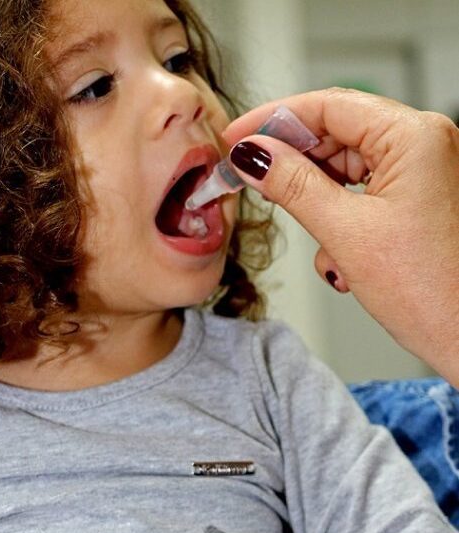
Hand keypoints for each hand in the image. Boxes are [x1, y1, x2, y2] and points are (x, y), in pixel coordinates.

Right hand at [223, 88, 458, 386]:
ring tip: (307, 232)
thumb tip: (252, 155)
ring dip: (314, 200)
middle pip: (334, 133)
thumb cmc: (432, 292)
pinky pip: (358, 193)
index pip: (328, 106)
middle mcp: (421, 145)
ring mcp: (419, 172)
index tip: (234, 138)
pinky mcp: (413, 199)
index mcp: (414, 137)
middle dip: (291, 162)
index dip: (272, 119)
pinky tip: (336, 255)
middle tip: (249, 178)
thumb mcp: (345, 233)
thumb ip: (292, 186)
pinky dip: (334, 217)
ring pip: (342, 167)